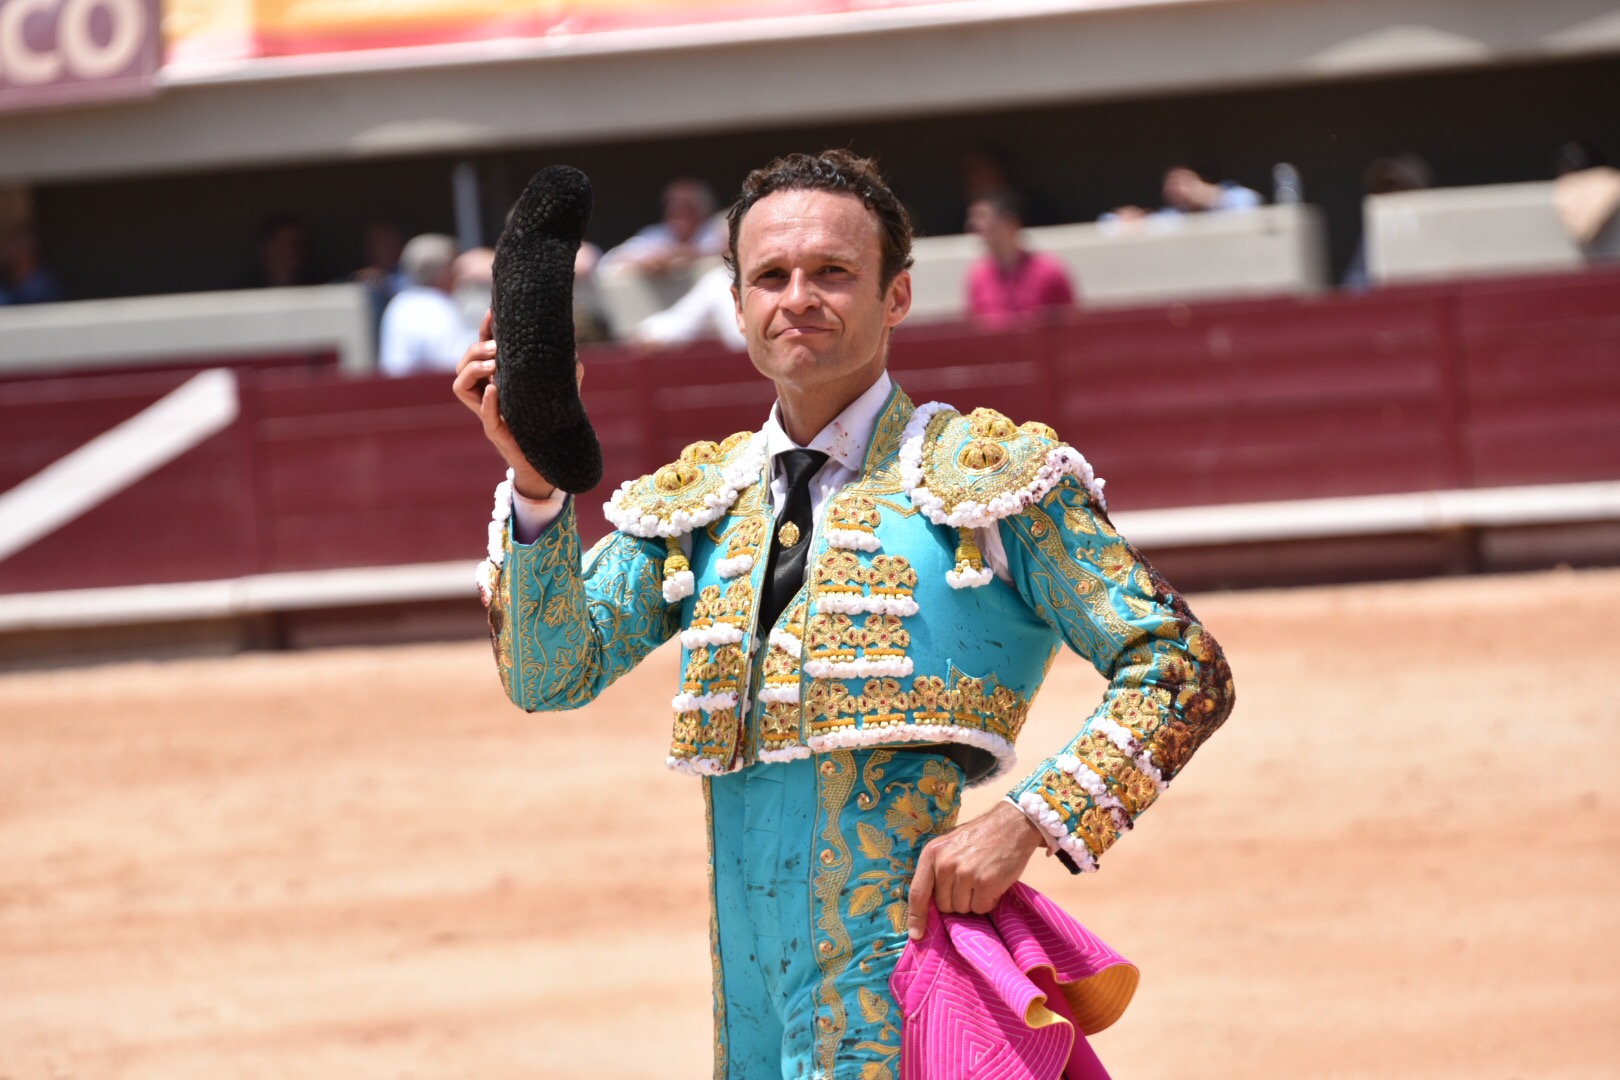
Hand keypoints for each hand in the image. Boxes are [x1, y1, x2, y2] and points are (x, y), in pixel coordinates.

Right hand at [451, 309, 583, 499]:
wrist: (555, 455)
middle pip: (463, 363)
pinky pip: (484, 415)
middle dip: (476, 349)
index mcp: (499, 378)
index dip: (483, 330)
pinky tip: (495, 389)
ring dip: (473, 370)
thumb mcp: (562, 385)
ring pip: (460, 385)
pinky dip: (486, 401)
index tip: (492, 312)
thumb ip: (565, 362)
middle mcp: (488, 392)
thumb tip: (569, 332)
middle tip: (498, 348)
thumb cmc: (554, 418)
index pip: (482, 349)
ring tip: (494, 364)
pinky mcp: (496, 431)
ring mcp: (489, 411)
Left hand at [906, 800, 1045, 939]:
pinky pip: (981, 908)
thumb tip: (927, 904)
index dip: (917, 916)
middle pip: (943, 906)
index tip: (917, 935)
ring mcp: (965, 873)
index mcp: (932, 853)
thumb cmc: (979, 837)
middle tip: (970, 882)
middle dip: (956, 901)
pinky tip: (993, 883)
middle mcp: (945, 864)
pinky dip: (988, 901)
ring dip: (973, 901)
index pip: (917, 892)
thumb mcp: (949, 845)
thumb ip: (936, 869)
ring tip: (982, 879)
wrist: (1011, 825)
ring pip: (962, 909)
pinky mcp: (986, 882)